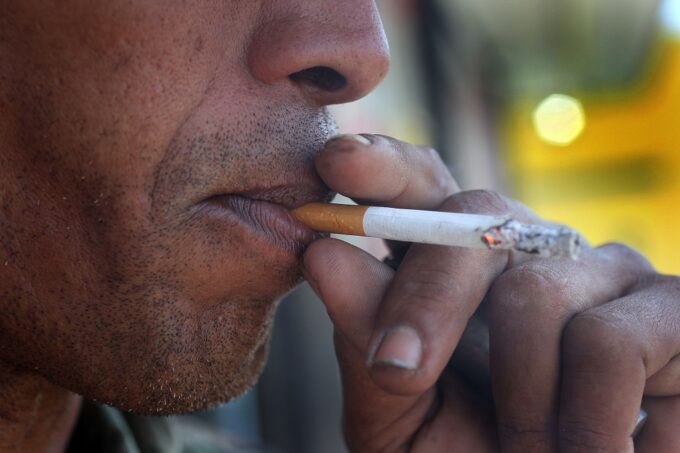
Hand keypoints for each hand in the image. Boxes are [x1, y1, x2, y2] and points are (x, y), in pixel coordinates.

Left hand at [301, 134, 679, 451]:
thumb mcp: (402, 415)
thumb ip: (365, 341)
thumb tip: (323, 256)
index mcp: (459, 268)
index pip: (422, 189)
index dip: (384, 167)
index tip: (338, 162)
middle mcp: (531, 252)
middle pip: (470, 221)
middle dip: (426, 303)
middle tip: (398, 375)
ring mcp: (604, 272)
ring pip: (532, 294)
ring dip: (516, 401)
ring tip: (528, 449)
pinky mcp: (672, 309)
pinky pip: (609, 342)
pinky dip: (584, 422)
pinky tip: (595, 450)